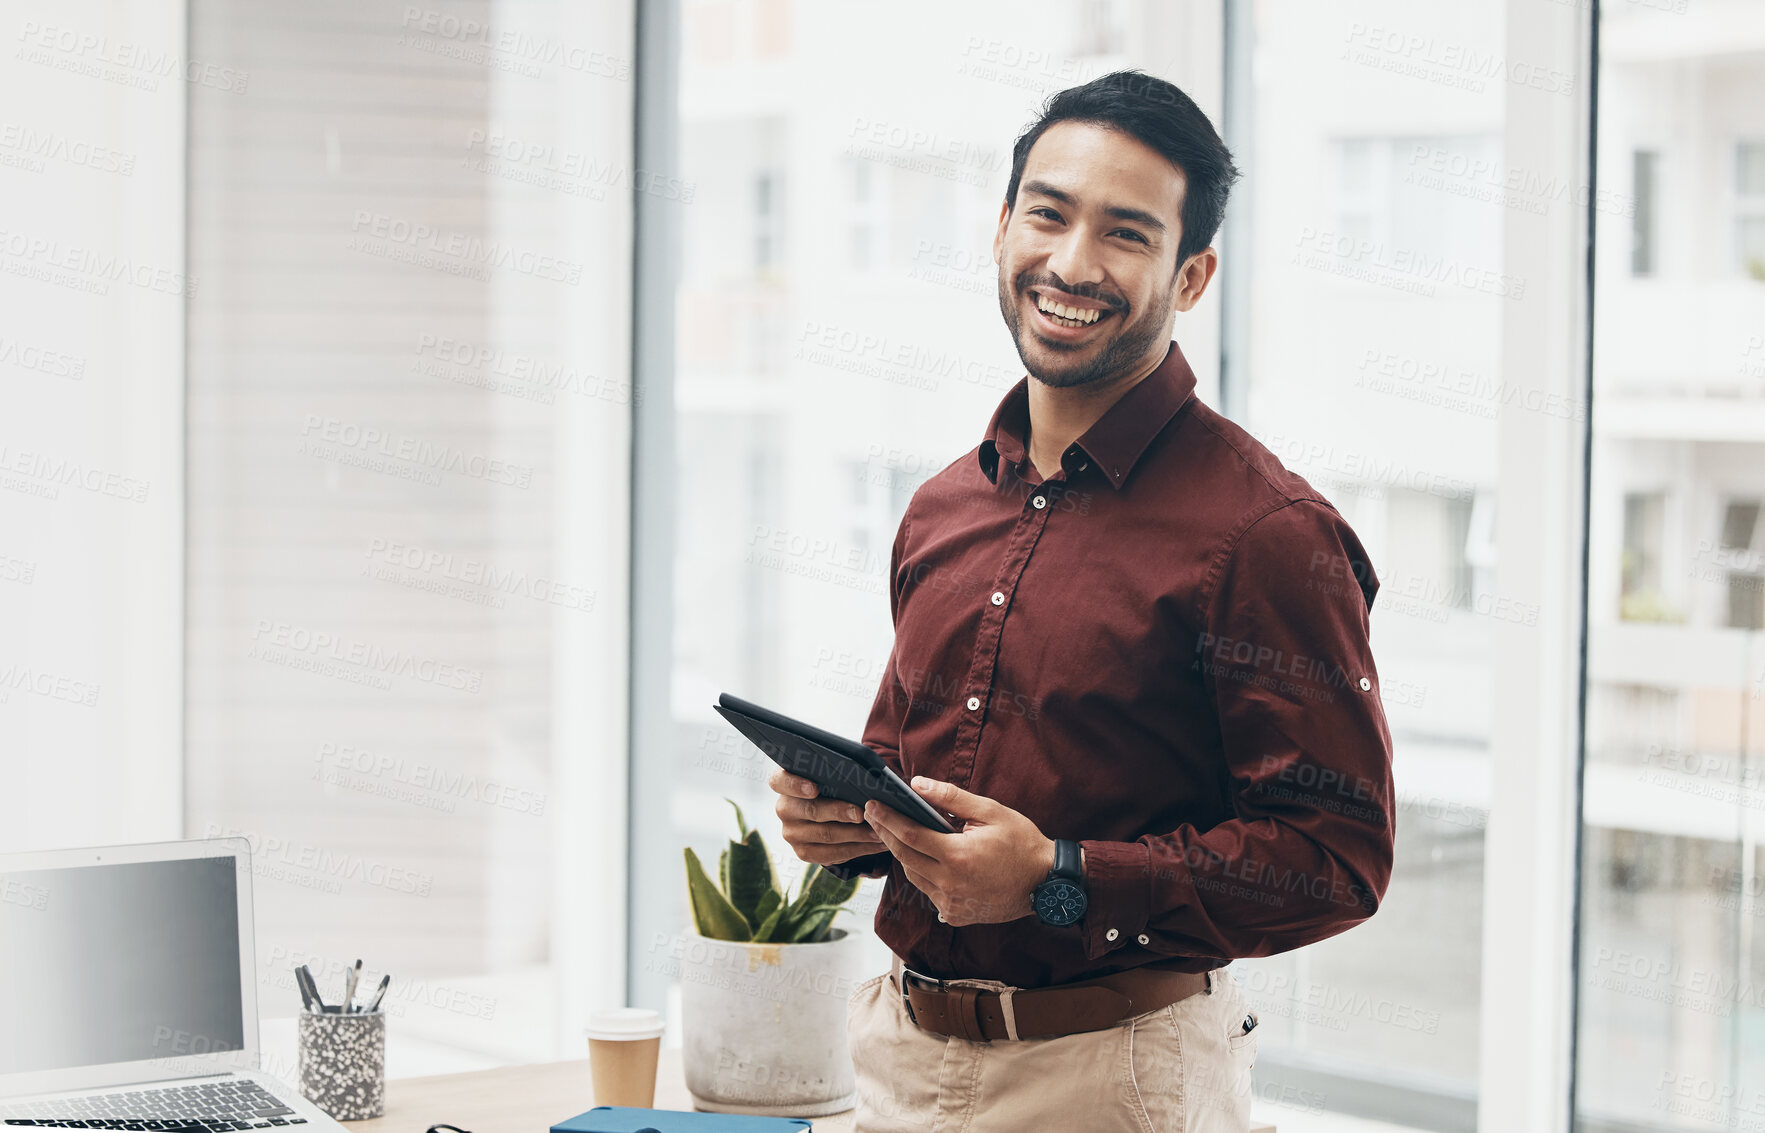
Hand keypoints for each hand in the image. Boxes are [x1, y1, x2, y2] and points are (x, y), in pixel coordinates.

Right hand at [769, 767, 886, 867]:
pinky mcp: (803, 852)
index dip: (796, 784)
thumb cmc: (832, 785)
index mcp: (784, 783)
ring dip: (855, 834)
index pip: (780, 781)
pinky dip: (858, 849)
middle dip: (838, 812)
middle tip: (860, 813)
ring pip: (825, 835)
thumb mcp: (830, 775)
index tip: (814, 788)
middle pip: (810, 810)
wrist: (828, 813)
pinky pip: (831, 854)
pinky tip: (876, 843)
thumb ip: (837, 773)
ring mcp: (791, 833)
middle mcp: (784, 809)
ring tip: (878, 830)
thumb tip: (863, 778)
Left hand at [864, 776, 1055, 925]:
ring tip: (895, 832)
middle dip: (886, 834)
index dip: (887, 819)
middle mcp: (950, 884)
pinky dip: (922, 873)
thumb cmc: (1022, 843)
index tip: (873, 805)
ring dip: (903, 854)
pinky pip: (928, 891)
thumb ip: (951, 798)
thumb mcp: (990, 811)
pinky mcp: (956, 915)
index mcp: (958, 857)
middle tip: (873, 815)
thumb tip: (917, 784)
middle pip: (905, 857)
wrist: (1046, 883)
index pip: (909, 836)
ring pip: (914, 876)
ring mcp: (951, 904)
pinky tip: (924, 857)